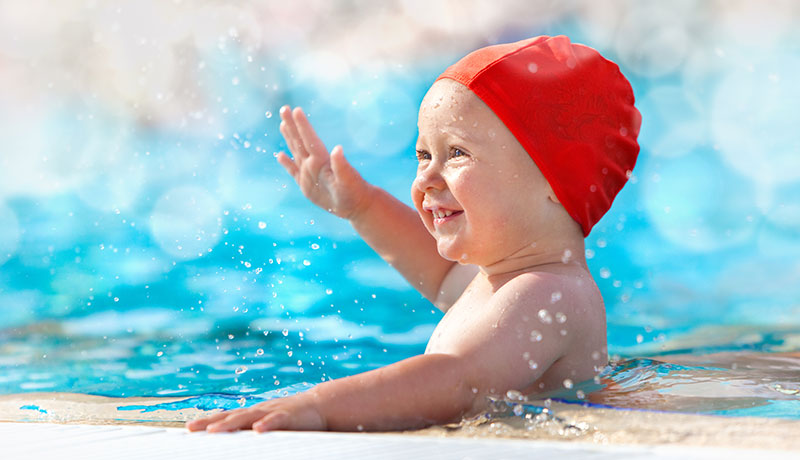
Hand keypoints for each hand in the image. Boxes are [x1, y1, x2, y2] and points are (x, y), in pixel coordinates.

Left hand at [185, 393, 325, 432]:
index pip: (226, 416)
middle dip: (210, 422)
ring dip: (231, 423)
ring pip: (249, 417)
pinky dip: (267, 424)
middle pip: (231, 415)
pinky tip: (258, 430)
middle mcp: (259, 410)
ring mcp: (273, 411)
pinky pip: (277, 420)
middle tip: (191, 428)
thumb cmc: (292, 419)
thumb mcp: (268, 425)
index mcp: (252, 414)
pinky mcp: (289, 415)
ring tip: (214, 430)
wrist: (320, 405)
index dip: (208, 421)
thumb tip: (235, 444)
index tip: (189, 427)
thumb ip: (252, 433)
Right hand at [276, 105, 373, 219]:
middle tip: (284, 108)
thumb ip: (341, 165)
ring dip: (290, 137)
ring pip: (296, 151)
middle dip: (292, 125)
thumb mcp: (348, 180)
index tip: (296, 110)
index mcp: (322, 160)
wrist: (356, 206)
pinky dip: (286, 163)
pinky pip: (293, 171)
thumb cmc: (354, 192)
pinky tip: (280, 155)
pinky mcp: (306, 185)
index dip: (303, 125)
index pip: (310, 139)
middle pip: (300, 141)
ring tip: (283, 123)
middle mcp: (314, 163)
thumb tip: (338, 148)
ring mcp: (309, 173)